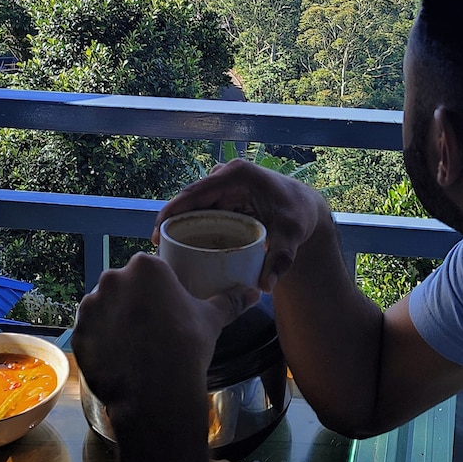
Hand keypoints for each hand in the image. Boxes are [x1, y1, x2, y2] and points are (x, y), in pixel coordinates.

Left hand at [72, 252, 258, 428]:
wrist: (155, 391)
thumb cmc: (186, 347)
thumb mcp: (211, 320)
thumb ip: (230, 301)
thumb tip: (253, 292)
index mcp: (146, 267)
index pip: (149, 269)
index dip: (157, 289)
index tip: (165, 307)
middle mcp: (113, 278)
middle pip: (123, 285)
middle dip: (133, 301)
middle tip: (150, 327)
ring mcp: (91, 306)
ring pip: (103, 307)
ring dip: (114, 319)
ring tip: (133, 344)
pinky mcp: (78, 333)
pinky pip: (90, 332)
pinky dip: (100, 341)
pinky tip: (118, 357)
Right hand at [156, 159, 330, 291]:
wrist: (306, 208)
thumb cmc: (298, 216)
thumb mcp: (291, 237)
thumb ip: (280, 260)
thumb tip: (266, 287)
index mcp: (238, 175)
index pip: (195, 192)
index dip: (171, 211)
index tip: (157, 235)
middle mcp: (227, 174)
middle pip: (189, 199)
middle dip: (171, 222)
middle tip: (158, 251)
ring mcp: (225, 183)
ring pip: (193, 205)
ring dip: (179, 225)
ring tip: (165, 253)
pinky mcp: (224, 194)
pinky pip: (202, 209)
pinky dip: (192, 225)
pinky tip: (181, 247)